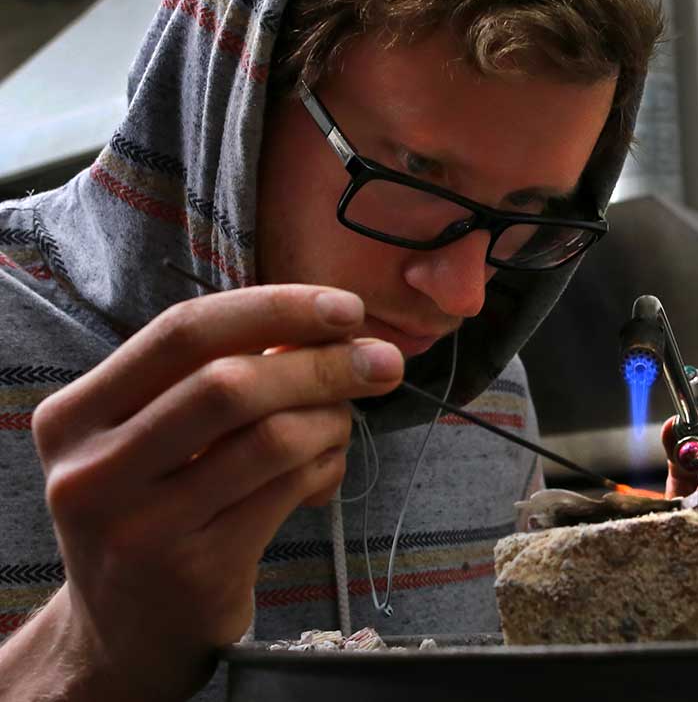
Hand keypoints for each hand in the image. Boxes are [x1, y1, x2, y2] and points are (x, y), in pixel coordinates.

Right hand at [30, 285, 402, 700]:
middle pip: (231, 382)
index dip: (275, 308)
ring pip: (271, 437)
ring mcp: (141, 525)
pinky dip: (326, 466)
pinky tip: (324, 470)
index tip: (345, 308)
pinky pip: (288, 489)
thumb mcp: (155, 435)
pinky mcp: (195, 568)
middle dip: (324, 364)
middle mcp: (93, 468)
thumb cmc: (156, 506)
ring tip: (341, 424)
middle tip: (382, 362)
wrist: (127, 628)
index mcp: (77, 414)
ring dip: (331, 420)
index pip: (184, 331)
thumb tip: (328, 327)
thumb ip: (217, 376)